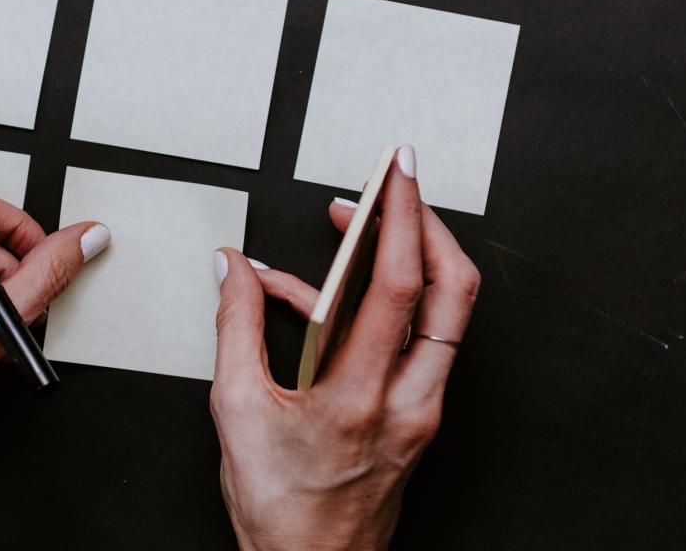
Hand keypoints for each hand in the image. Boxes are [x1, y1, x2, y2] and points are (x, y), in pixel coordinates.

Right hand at [210, 146, 479, 550]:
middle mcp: (409, 402)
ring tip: (364, 230)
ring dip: (415, 259)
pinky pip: (419, 341)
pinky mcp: (420, 416)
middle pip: (453, 291)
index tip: (396, 174)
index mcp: (360, 399)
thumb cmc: (282, 511)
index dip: (403, 218)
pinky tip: (329, 298)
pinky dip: (387, 304)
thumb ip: (235, 327)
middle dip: (427, 223)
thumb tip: (232, 270)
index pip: (401, 287)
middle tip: (397, 185)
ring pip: (446, 314)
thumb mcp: (237, 411)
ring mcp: (423, 410)